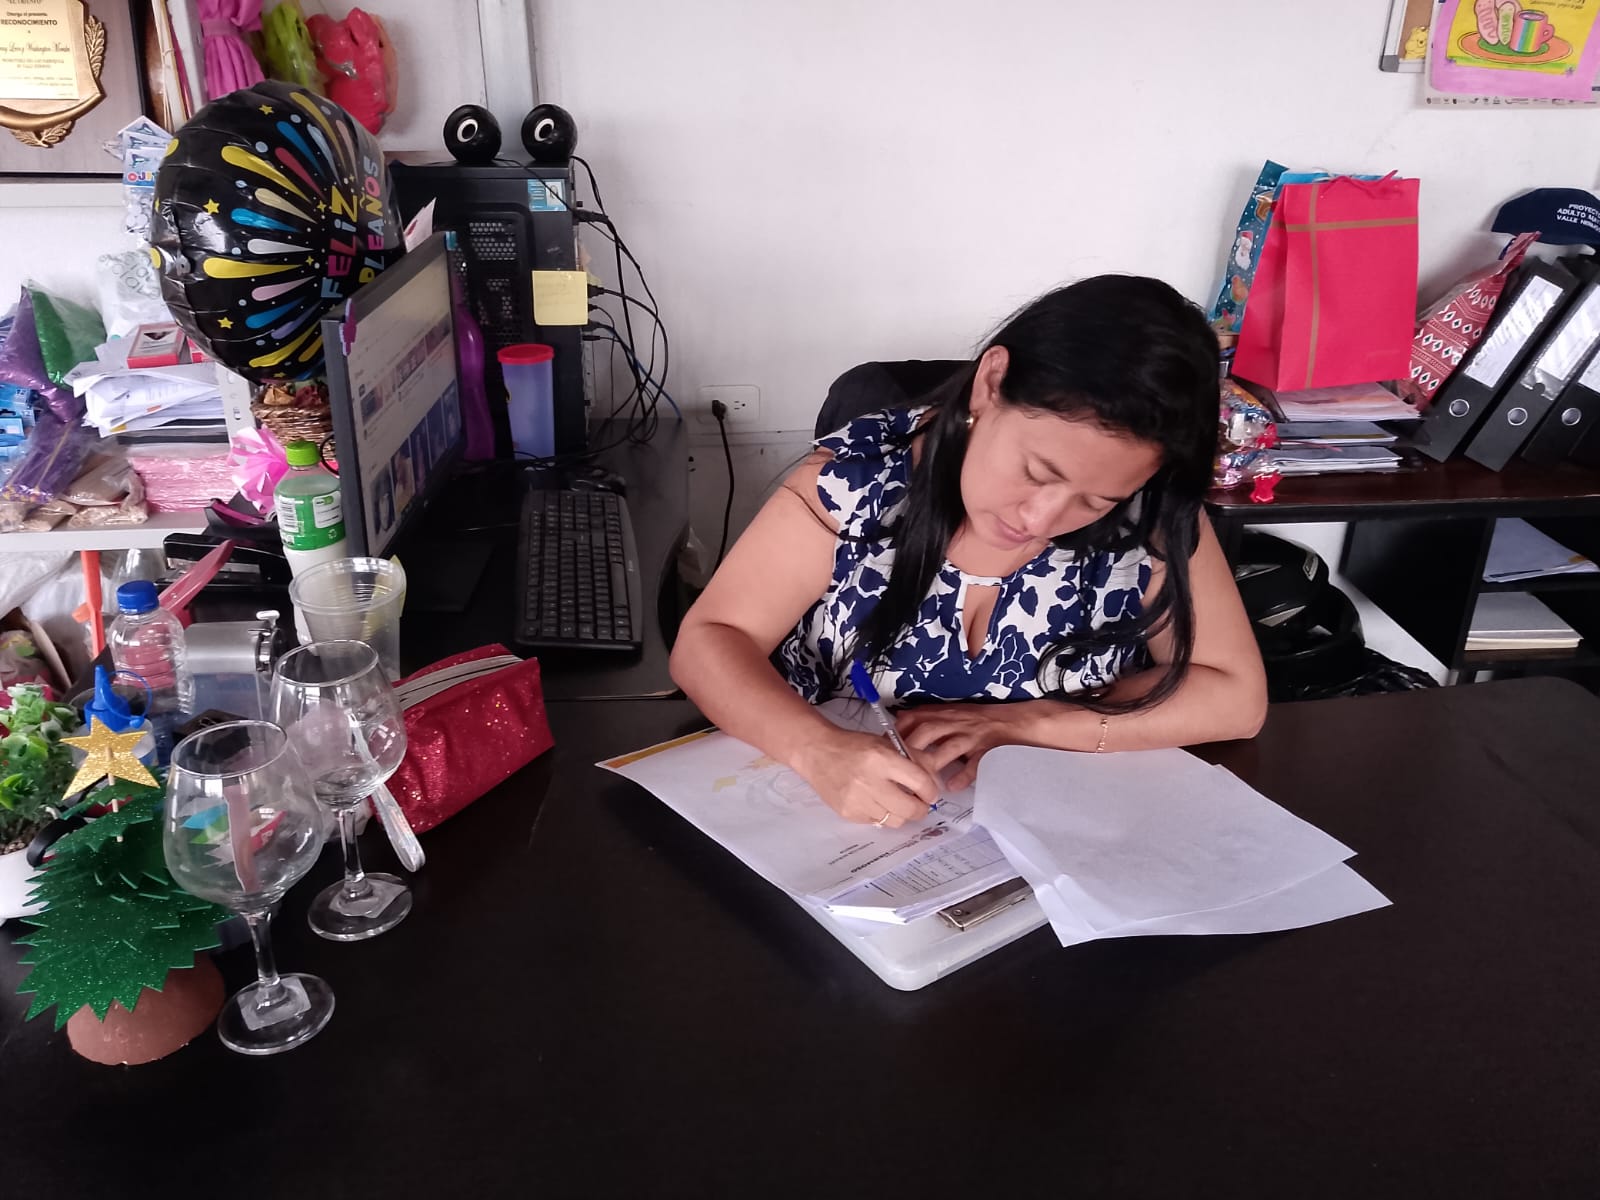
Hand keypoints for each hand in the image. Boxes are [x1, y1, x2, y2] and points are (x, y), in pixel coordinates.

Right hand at [792, 729, 938, 827]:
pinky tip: (877, 802)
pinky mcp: (848, 813)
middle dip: (921, 808)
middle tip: (920, 804)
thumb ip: (913, 759)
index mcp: (882, 759)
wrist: (818, 753)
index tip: (930, 793)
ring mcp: (857, 801)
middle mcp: (870, 782)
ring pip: (895, 820)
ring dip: (902, 814)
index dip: (931, 791)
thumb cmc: (855, 746)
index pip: (920, 782)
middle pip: (910, 809)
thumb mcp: (886, 743)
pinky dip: (882, 815)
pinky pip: (877, 822)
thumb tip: (934, 781)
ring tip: (898, 803)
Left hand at [897, 703, 1028, 790]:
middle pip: (927, 732)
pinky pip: (975, 763)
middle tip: (897, 767)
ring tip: (920, 780)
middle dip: (910, 748)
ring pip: (949, 747)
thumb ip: (928, 718)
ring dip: (933, 762)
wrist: (1015, 721)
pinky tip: (952, 786)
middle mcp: (957, 723)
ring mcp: (973, 737)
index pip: (915, 717)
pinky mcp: (988, 750)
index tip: (885, 746)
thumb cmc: (980, 720)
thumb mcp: (952, 713)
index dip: (897, 731)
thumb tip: (899, 721)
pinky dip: (963, 775)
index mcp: (945, 714)